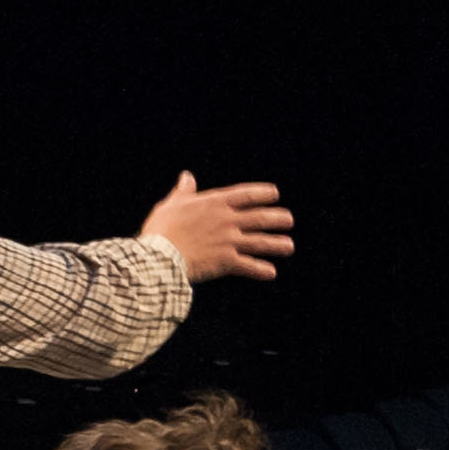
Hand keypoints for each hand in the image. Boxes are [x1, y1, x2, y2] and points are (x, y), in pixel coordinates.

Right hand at [141, 173, 292, 281]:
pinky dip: (260, 270)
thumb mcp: (172, 204)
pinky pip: (249, 266)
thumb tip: (186, 176)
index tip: (275, 193)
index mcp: (215, 203)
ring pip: (260, 242)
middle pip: (259, 218)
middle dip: (277, 218)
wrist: (159, 256)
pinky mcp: (226, 262)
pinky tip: (271, 273)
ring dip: (276, 244)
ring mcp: (229, 241)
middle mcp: (227, 221)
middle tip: (289, 220)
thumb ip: (184, 191)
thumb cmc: (162, 229)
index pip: (245, 194)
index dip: (262, 193)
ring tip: (289, 246)